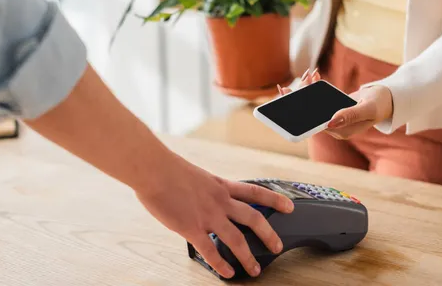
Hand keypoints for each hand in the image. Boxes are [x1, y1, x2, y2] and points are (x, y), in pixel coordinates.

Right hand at [135, 155, 293, 278]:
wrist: (154, 169)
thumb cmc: (167, 168)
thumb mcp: (195, 176)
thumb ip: (203, 189)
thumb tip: (201, 197)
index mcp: (220, 186)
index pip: (254, 192)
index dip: (274, 199)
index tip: (288, 205)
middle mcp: (219, 201)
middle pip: (253, 218)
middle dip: (269, 234)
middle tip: (277, 246)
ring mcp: (208, 215)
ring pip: (237, 239)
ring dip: (248, 256)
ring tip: (254, 269)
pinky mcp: (192, 228)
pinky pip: (211, 251)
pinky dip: (221, 264)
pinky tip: (227, 273)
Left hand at [278, 69, 393, 139]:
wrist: (387, 98)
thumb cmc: (380, 105)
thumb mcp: (367, 109)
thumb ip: (350, 116)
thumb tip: (329, 122)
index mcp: (341, 132)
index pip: (316, 125)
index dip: (301, 116)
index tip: (289, 104)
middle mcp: (335, 127)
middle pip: (311, 116)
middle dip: (299, 101)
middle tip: (286, 90)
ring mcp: (334, 117)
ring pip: (313, 105)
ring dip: (307, 91)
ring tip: (303, 78)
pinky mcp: (333, 108)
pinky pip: (320, 99)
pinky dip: (316, 87)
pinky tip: (313, 76)